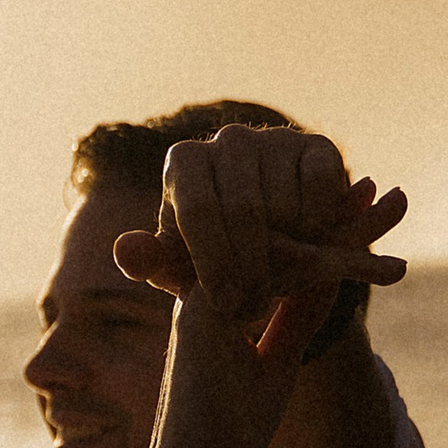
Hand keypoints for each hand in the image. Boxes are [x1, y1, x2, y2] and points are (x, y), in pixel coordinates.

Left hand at [112, 124, 407, 334]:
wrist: (268, 234)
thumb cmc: (211, 252)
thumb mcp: (176, 265)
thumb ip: (148, 261)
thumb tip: (125, 252)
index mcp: (185, 161)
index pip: (198, 209)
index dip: (213, 263)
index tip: (226, 306)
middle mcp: (228, 140)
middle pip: (245, 209)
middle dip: (251, 268)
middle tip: (254, 310)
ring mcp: (275, 138)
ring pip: (287, 204)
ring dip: (289, 256)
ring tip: (279, 284)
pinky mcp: (318, 145)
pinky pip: (323, 189)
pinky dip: (320, 227)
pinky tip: (308, 249)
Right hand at [120, 129, 409, 447]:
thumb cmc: (229, 432)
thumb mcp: (275, 363)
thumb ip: (296, 318)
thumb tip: (331, 279)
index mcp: (222, 295)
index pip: (282, 249)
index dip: (326, 225)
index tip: (367, 201)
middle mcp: (210, 285)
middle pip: (283, 236)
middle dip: (341, 213)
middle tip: (393, 196)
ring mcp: (206, 296)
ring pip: (283, 245)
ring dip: (345, 228)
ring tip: (392, 205)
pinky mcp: (206, 314)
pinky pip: (272, 274)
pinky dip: (323, 264)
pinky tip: (362, 255)